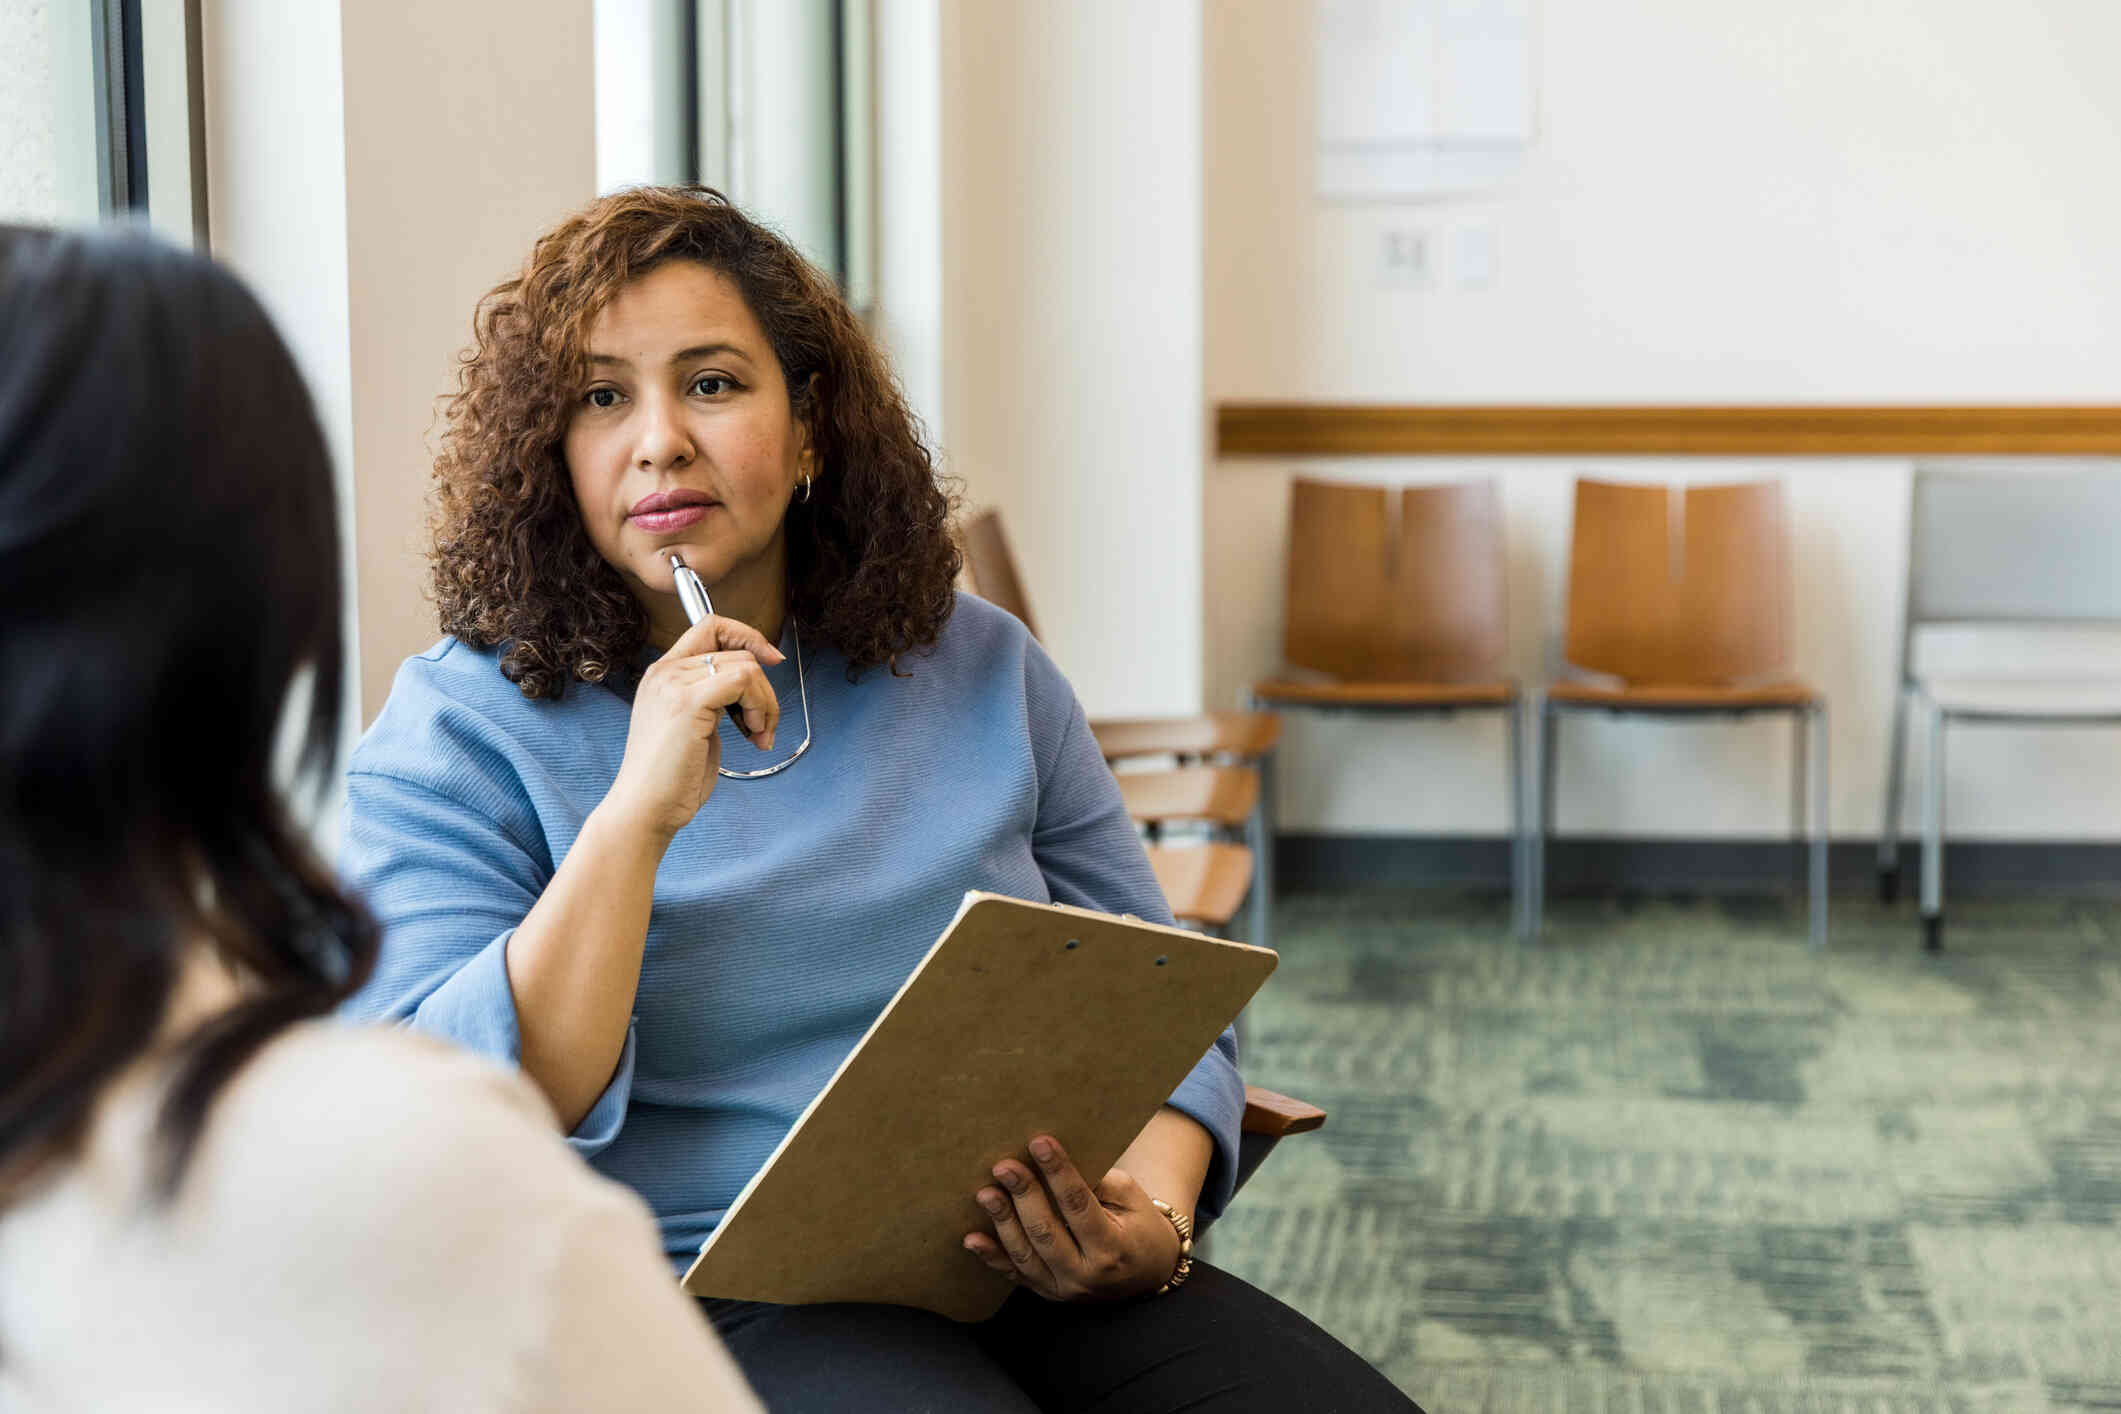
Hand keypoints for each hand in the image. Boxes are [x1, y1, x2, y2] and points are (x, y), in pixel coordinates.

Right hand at [601, 615, 783, 841]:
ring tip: (757, 736)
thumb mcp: (693, 725)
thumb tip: (751, 686)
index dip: (747, 636)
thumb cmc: (670, 778)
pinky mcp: (688, 702)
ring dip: (765, 704)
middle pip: (738, 651)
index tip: (770, 660)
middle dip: (764, 690)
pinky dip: (759, 708)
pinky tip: (753, 737)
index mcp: (663, 674)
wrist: (645, 808)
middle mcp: (665, 671)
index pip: (710, 626)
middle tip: (763, 727)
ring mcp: (674, 684)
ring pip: (747, 667)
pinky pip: (744, 681)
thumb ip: (713, 698)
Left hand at [962, 1135, 1183, 1301]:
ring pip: (1026, 1255)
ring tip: (986, 1193)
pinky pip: (1015, 1275)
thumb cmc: (1140, 1225)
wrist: (1149, 1272)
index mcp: (1112, 1248)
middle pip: (1047, 1232)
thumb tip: (1054, 1163)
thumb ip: (1099, 1183)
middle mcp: (1086, 1275)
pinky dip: (992, 1257)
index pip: (1079, 1206)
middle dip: (1023, 1195)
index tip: (1040, 1143)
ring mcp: (1064, 1289)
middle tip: (1004, 1166)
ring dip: (1002, 1222)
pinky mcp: (1047, 1292)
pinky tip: (971, 1239)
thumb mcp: (1131, 1198)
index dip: (1059, 1173)